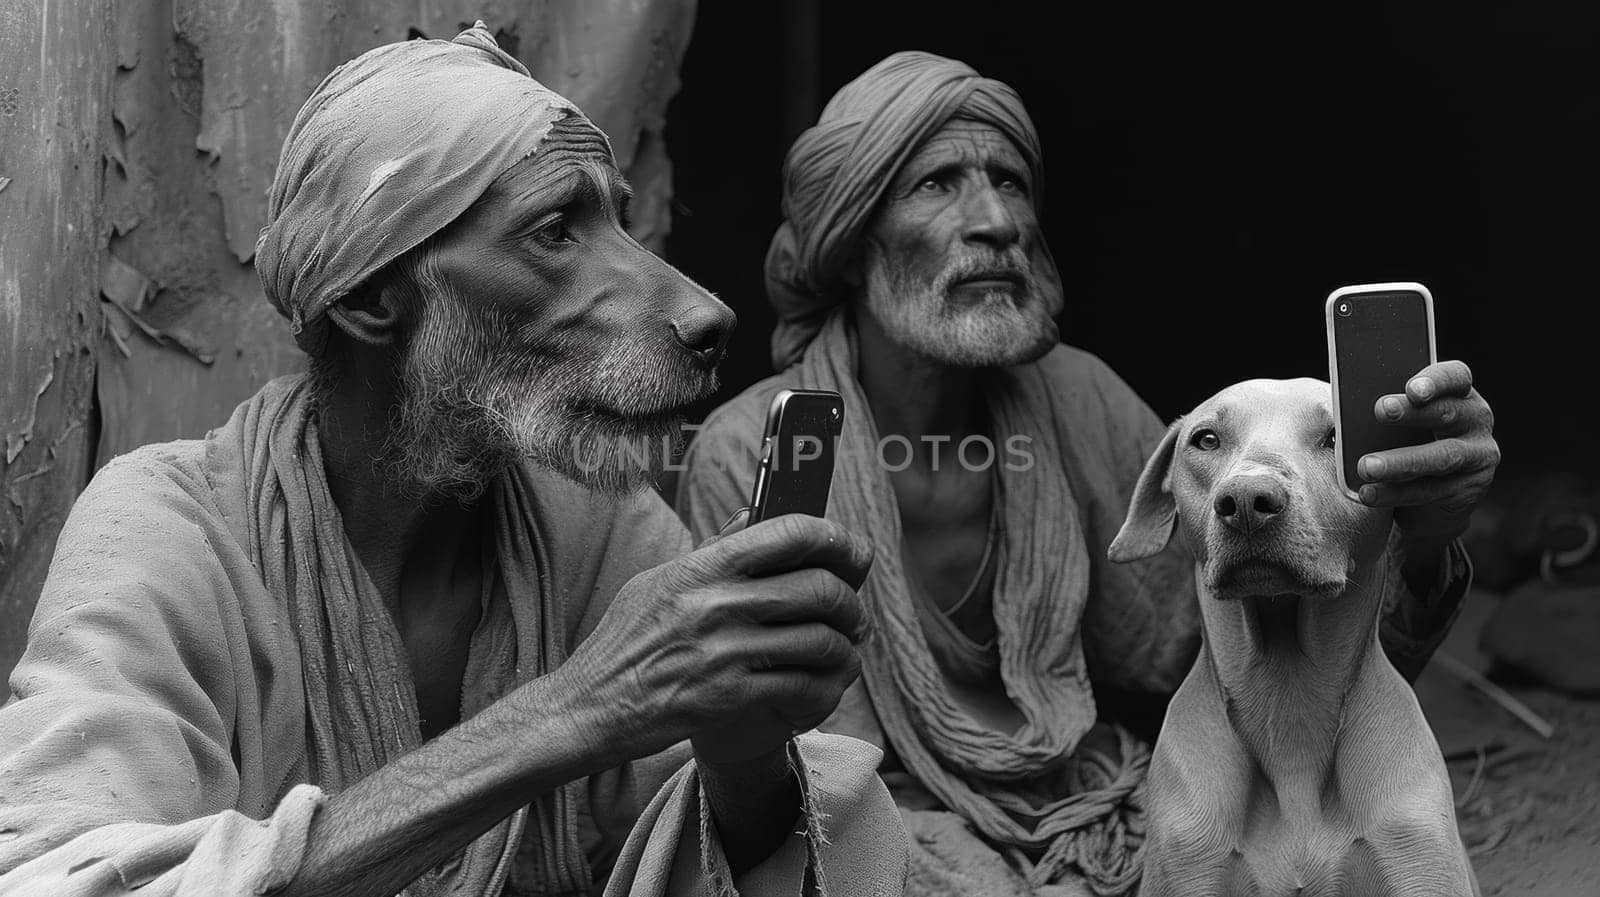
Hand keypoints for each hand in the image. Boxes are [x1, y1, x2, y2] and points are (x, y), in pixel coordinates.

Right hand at [559, 513, 872, 765]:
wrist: (589, 707)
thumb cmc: (624, 643)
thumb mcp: (658, 582)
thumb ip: (712, 551)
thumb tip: (756, 514)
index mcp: (702, 568)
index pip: (788, 532)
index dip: (835, 538)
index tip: (853, 552)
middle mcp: (716, 604)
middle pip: (817, 587)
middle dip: (850, 601)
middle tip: (854, 613)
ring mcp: (724, 652)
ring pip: (819, 640)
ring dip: (844, 648)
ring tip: (844, 651)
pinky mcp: (729, 697)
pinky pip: (801, 685)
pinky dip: (823, 687)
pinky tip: (822, 685)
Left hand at [1357, 360, 1499, 540]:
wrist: (1430, 502)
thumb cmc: (1407, 446)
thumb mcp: (1401, 425)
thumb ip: (1389, 412)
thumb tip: (1347, 408)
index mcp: (1458, 394)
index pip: (1456, 376)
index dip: (1436, 380)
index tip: (1411, 388)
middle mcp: (1475, 420)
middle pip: (1447, 412)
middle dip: (1413, 412)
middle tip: (1380, 410)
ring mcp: (1478, 455)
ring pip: (1440, 457)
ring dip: (1400, 461)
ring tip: (1366, 466)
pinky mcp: (1470, 489)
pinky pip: (1431, 491)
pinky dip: (1396, 493)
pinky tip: (1369, 493)